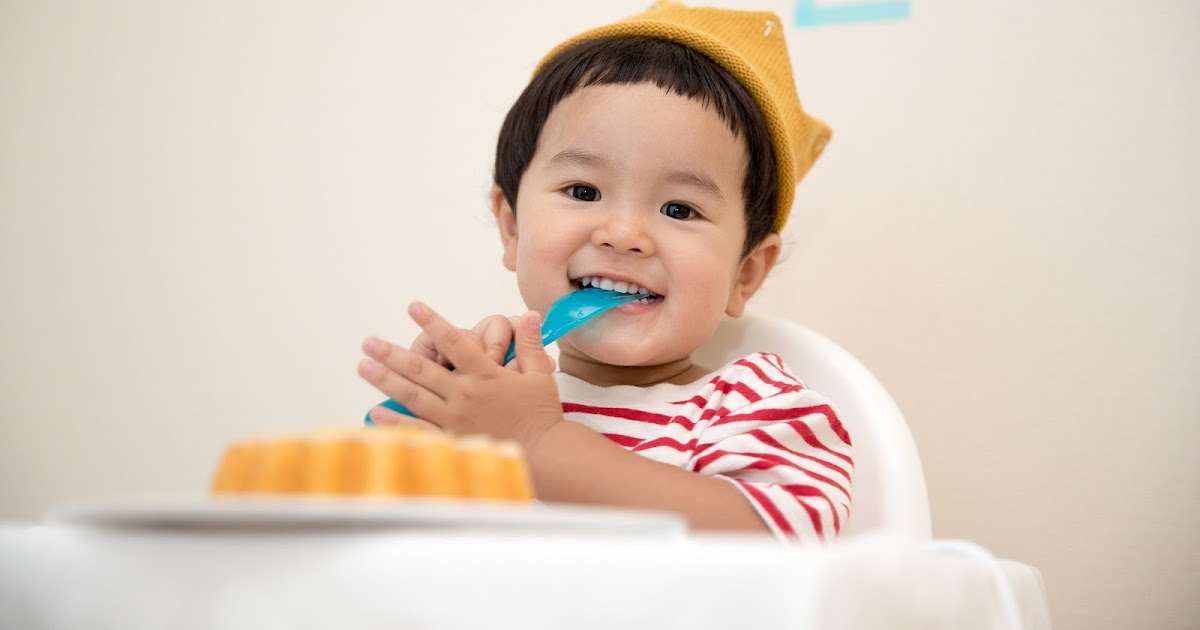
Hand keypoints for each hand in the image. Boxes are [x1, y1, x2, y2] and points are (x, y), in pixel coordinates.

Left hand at [358, 302, 563, 448]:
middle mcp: (464, 395)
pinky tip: (376, 412)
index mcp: (485, 375)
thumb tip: (529, 314)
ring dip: (386, 380)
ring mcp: (455, 419)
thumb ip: (529, 343)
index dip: (433, 321)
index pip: (454, 341)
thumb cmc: (542, 415)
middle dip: (393, 353)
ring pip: (413, 396)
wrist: (544, 454)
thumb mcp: (540, 374)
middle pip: (422, 369)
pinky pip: (418, 429)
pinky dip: (396, 422)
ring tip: (364, 367)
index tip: (413, 306)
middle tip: (369, 342)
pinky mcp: (452, 439)